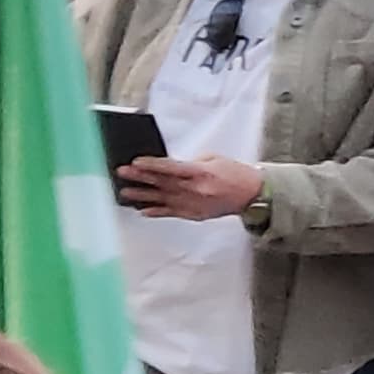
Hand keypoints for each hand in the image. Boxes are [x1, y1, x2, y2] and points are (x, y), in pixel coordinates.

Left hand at [120, 154, 262, 220]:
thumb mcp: (214, 159)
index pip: (170, 168)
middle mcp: (194, 189)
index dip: (151, 165)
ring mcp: (192, 204)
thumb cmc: (235, 174)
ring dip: (142, 196)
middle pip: (162, 182)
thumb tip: (172, 167)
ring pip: (162, 199)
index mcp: (200, 173)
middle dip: (140, 177)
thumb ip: (191, 163)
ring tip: (125, 193)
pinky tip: (143, 210)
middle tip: (123, 174)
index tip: (136, 162)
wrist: (251, 195)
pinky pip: (171, 213)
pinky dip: (157, 212)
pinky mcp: (194, 214)